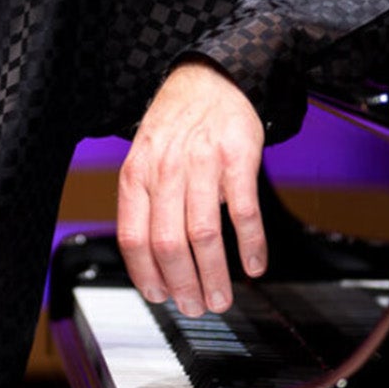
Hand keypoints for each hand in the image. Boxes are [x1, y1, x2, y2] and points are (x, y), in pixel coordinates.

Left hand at [118, 60, 266, 316]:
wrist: (209, 79)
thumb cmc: (176, 127)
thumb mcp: (144, 159)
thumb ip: (144, 204)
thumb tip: (150, 263)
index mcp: (137, 175)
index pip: (134, 238)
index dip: (146, 276)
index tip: (160, 298)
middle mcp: (166, 171)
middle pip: (168, 243)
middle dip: (182, 285)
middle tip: (195, 307)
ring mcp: (202, 164)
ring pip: (203, 234)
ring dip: (214, 275)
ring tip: (221, 298)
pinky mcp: (237, 159)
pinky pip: (244, 212)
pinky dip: (250, 245)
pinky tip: (254, 265)